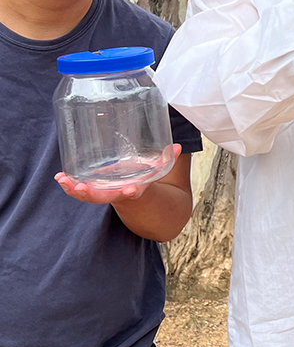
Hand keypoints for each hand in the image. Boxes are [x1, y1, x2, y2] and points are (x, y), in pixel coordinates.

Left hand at [54, 144, 181, 203]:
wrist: (138, 199)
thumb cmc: (146, 180)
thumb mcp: (157, 172)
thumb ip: (166, 160)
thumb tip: (179, 147)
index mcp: (136, 190)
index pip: (134, 192)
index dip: (132, 191)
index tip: (131, 190)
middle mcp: (119, 194)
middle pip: (103, 197)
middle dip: (90, 193)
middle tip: (79, 187)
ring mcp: (106, 194)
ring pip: (88, 196)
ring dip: (74, 189)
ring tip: (62, 179)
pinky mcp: (96, 191)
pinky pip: (82, 191)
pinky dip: (70, 185)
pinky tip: (60, 177)